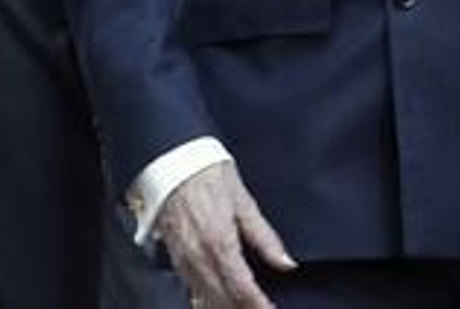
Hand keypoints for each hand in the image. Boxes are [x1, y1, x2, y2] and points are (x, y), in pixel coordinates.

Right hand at [156, 161, 293, 307]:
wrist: (173, 164)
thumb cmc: (210, 177)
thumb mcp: (245, 203)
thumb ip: (266, 238)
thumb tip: (287, 263)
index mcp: (220, 243)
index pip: (242, 288)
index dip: (258, 306)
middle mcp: (199, 258)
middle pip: (223, 300)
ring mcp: (184, 261)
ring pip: (205, 299)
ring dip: (226, 308)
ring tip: (247, 308)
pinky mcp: (176, 260)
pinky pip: (192, 289)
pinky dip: (207, 300)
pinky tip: (220, 303)